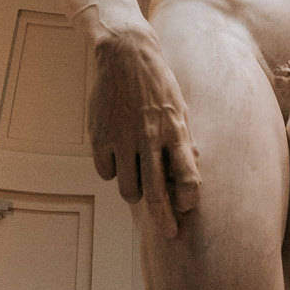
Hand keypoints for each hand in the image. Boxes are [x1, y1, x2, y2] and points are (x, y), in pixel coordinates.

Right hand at [88, 27, 200, 237]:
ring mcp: (123, 138)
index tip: (188, 208)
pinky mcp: (100, 136)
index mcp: (174, 130)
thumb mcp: (179, 108)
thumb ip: (183, 142)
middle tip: (169, 234)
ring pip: (128, 189)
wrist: (125, 55)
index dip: (189, 198)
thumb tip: (188, 176)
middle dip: (164, 219)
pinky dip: (112, 172)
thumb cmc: (157, 84)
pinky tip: (117, 158)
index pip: (187, 176)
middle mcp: (149, 137)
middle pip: (157, 192)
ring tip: (137, 180)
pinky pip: (105, 172)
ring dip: (134, 191)